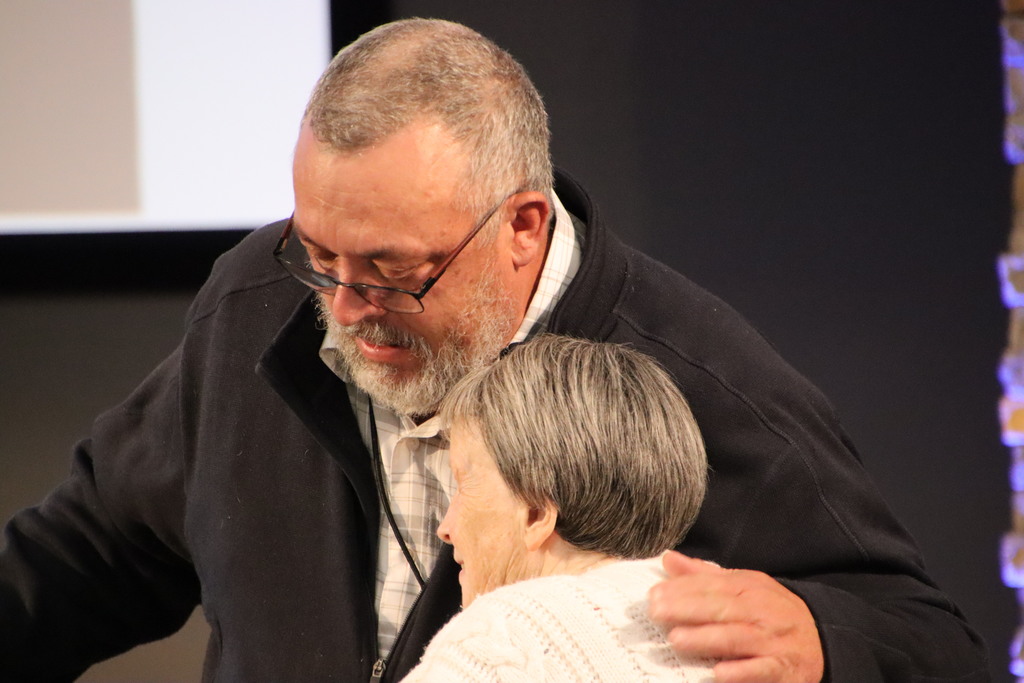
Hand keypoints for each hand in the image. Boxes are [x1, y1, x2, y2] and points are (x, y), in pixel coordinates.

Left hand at [648, 551, 823, 682]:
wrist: (823, 639)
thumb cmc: (771, 611)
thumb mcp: (744, 586)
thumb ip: (704, 575)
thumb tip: (668, 559)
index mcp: (749, 588)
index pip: (712, 586)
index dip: (682, 590)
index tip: (654, 594)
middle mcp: (761, 612)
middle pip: (721, 608)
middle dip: (687, 610)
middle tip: (657, 613)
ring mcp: (772, 641)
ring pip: (737, 638)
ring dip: (706, 639)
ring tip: (677, 640)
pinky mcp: (782, 669)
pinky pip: (762, 670)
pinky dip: (742, 672)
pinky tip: (718, 674)